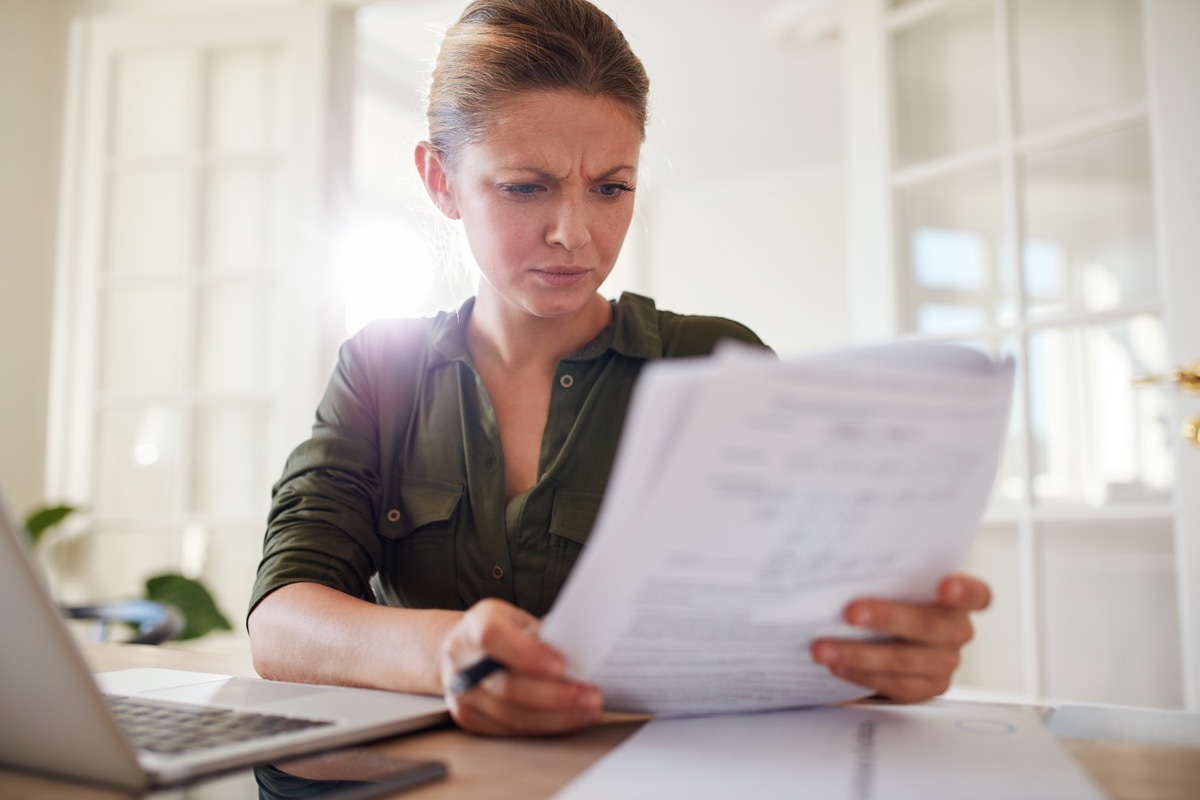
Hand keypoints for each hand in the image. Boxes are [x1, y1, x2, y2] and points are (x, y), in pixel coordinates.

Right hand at [440, 598, 603, 735]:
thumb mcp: (518, 620)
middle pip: (508, 687)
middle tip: (591, 696)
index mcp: (474, 627)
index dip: (526, 654)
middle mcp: (462, 662)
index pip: (493, 638)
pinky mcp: (469, 719)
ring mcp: (462, 694)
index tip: (561, 665)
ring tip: (589, 711)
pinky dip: (546, 726)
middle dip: (556, 695)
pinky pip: (512, 729)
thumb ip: (541, 635)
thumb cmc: (502, 632)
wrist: (465, 651)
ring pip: (513, 715)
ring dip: (558, 717)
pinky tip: (570, 719)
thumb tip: (582, 657)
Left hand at [810, 573, 990, 702]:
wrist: (892, 633)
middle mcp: (957, 630)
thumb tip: (838, 565)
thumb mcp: (894, 581)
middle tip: (850, 613)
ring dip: (860, 654)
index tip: (944, 586)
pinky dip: (862, 675)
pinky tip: (837, 666)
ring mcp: (945, 662)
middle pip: (930, 626)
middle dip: (887, 618)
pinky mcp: (928, 687)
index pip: (977, 595)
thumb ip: (884, 575)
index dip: (965, 592)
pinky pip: (896, 685)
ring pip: (906, 660)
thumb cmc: (892, 595)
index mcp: (958, 599)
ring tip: (823, 649)